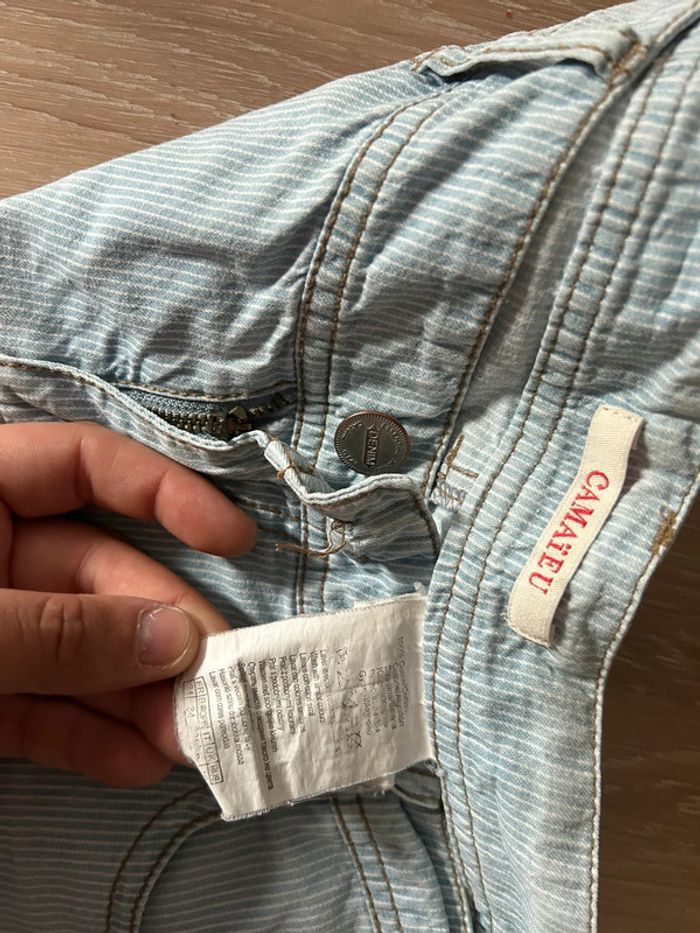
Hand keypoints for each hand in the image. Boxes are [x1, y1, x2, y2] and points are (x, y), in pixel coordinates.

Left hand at [0, 421, 255, 787]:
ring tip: (190, 741)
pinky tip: (135, 764)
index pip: (86, 465)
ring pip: (82, 649)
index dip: (164, 494)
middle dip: (161, 632)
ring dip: (138, 697)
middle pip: (100, 575)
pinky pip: (43, 710)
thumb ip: (61, 633)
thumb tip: (176, 640)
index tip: (233, 540)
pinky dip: (88, 737)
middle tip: (219, 684)